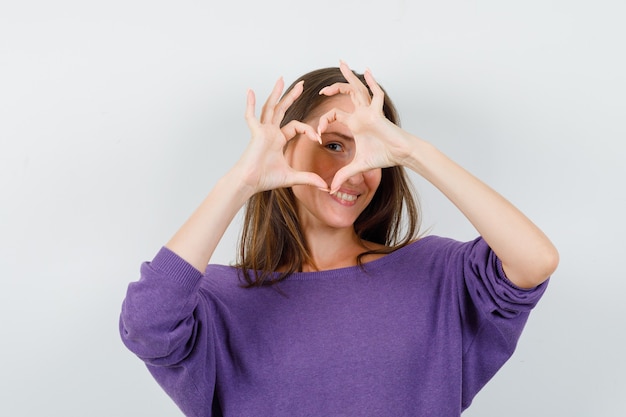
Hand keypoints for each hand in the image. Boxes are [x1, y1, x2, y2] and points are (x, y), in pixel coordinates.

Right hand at [237, 77, 327, 192]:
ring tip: (282, 79)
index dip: (309, 129)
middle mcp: (270, 132)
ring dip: (276, 93)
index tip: (318, 137)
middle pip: (282, 110)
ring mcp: (262, 131)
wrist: (250, 182)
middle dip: (291, 96)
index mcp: (278, 139)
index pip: (296, 126)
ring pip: (270, 108)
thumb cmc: (265, 179)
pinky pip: (251, 116)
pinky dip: (250, 104)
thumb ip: (308, 178)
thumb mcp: (292, 177)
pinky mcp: (255, 133)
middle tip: (301, 85)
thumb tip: (325, 187)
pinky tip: (250, 91)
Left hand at [317, 61, 411, 193]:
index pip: (334, 115)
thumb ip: (343, 175)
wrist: (402, 154)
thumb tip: (331, 189)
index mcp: (354, 123)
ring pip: (358, 88)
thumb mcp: (358, 166)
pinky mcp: (377, 113)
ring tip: (341, 64)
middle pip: (346, 94)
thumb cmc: (384, 156)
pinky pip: (375, 94)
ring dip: (349, 77)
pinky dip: (372, 83)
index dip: (323, 122)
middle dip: (333, 88)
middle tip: (321, 88)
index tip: (317, 134)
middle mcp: (361, 113)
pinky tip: (367, 72)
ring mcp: (370, 111)